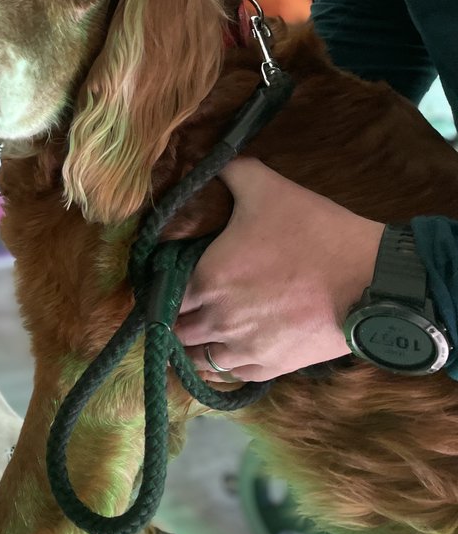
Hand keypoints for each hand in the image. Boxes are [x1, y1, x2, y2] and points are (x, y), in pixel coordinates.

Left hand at [174, 158, 384, 381]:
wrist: (370, 280)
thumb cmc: (315, 233)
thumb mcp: (269, 189)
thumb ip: (233, 172)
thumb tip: (213, 158)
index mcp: (206, 280)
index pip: (162, 296)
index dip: (161, 290)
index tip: (166, 284)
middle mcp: (218, 320)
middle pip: (177, 331)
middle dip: (176, 320)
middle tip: (184, 308)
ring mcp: (245, 348)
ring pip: (200, 359)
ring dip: (195, 347)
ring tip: (201, 333)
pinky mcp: (272, 366)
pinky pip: (233, 374)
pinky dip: (224, 366)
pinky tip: (226, 353)